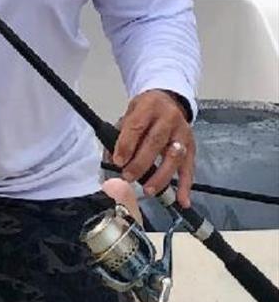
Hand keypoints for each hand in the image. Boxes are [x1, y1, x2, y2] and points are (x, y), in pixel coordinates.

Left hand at [112, 89, 195, 207]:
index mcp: (149, 107)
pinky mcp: (192, 146)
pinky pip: (189, 167)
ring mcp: (182, 132)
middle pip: (155, 142)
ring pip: (174, 156)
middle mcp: (169, 118)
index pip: (136, 126)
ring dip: (161, 176)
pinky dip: (185, 185)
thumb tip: (111, 159)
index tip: (118, 161)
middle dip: (140, 163)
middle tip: (128, 177)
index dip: (127, 145)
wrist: (167, 101)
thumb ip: (120, 135)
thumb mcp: (129, 114)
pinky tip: (181, 200)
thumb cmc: (145, 111)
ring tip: (148, 190)